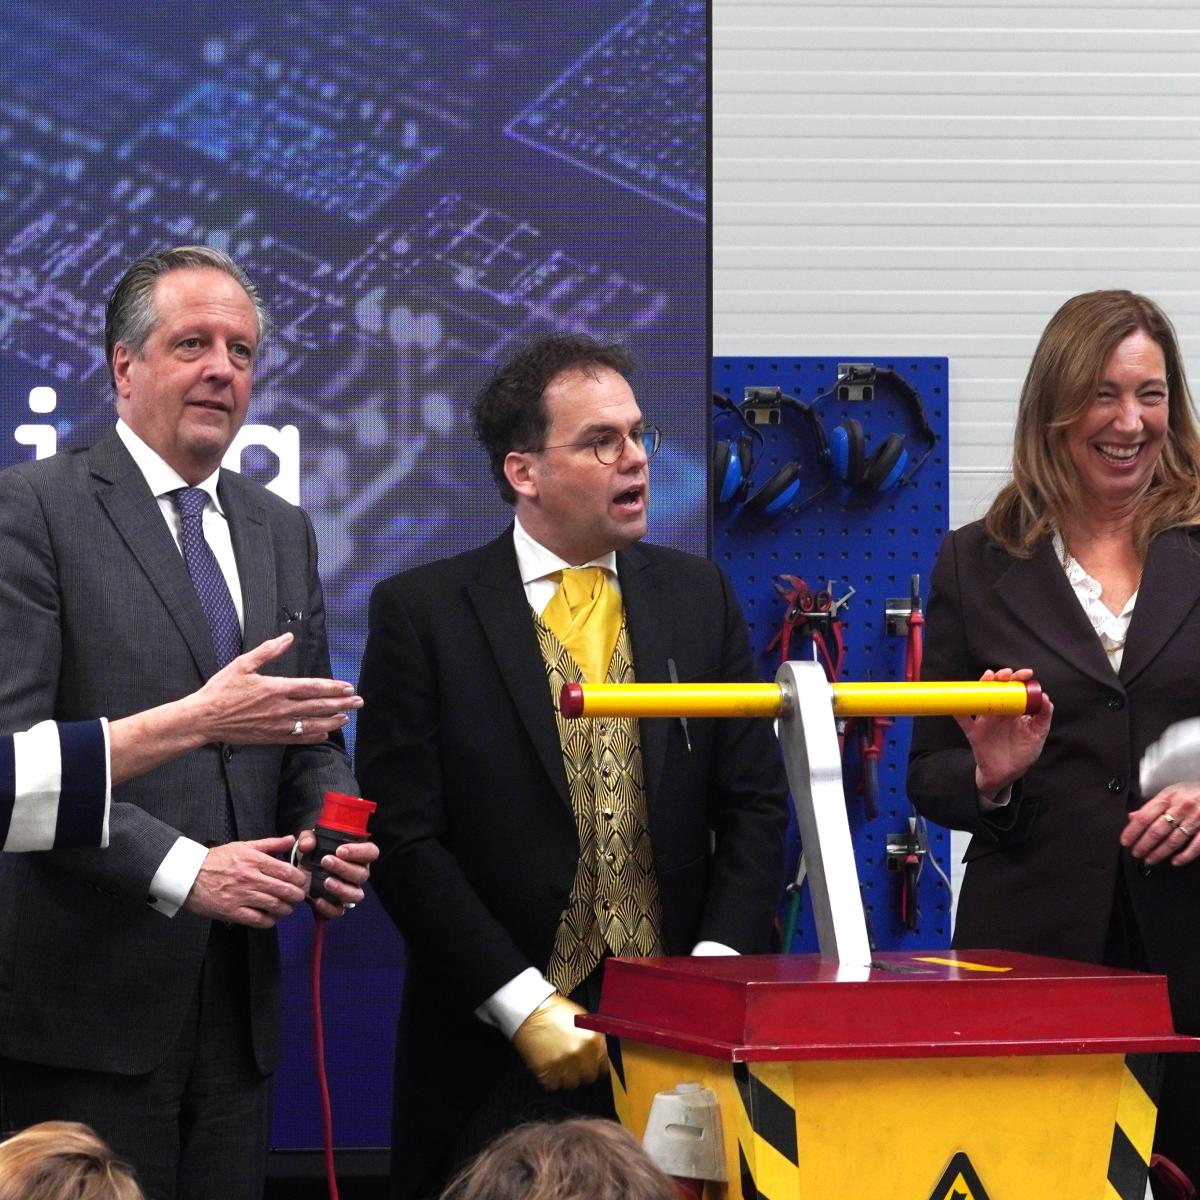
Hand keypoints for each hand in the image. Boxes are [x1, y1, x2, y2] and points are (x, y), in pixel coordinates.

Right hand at [184, 835, 308, 927]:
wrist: (188, 875)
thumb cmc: (216, 860)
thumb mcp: (244, 846)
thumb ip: (270, 844)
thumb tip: (291, 839)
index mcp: (253, 860)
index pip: (286, 871)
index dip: (299, 878)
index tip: (302, 881)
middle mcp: (249, 878)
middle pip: (283, 890)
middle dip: (296, 895)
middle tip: (298, 896)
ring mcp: (241, 896)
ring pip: (273, 905)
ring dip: (285, 909)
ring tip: (287, 907)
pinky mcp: (232, 911)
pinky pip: (257, 919)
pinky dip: (269, 921)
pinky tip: (271, 917)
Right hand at [187, 633, 362, 744]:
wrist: (203, 718)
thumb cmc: (221, 690)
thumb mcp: (243, 664)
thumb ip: (268, 650)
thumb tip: (288, 638)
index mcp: (276, 688)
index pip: (312, 687)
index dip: (333, 688)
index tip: (349, 687)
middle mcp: (280, 708)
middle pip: (318, 706)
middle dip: (341, 704)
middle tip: (359, 702)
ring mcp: (276, 725)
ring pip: (311, 724)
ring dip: (332, 720)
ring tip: (347, 717)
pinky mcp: (270, 737)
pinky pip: (297, 737)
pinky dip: (313, 735)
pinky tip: (324, 733)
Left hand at [295, 829, 378, 918]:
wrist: (300, 874)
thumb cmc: (312, 853)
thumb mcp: (308, 841)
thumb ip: (307, 839)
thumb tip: (307, 845)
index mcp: (357, 855)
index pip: (371, 852)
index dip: (359, 852)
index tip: (340, 850)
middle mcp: (357, 874)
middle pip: (363, 874)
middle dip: (344, 868)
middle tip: (326, 861)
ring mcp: (349, 891)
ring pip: (356, 895)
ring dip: (342, 888)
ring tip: (326, 881)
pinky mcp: (336, 906)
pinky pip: (339, 911)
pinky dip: (329, 907)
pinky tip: (318, 899)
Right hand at [511, 993, 607, 1090]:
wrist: (530, 1010)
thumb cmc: (556, 1013)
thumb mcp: (582, 1019)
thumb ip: (595, 1038)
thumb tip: (603, 1055)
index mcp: (593, 1038)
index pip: (604, 1066)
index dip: (597, 1065)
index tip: (591, 1064)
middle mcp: (580, 1052)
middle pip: (588, 1077)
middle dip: (582, 1071)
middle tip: (572, 1062)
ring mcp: (563, 1063)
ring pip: (571, 1084)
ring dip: (566, 1076)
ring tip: (559, 1062)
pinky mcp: (545, 1071)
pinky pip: (553, 1085)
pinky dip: (550, 1079)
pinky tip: (548, 1064)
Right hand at [954, 667, 1053, 799]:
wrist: (1007, 774)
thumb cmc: (1023, 753)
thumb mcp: (1038, 734)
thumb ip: (1043, 716)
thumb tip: (1044, 697)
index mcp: (1014, 709)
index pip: (1015, 689)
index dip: (1019, 678)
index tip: (1026, 674)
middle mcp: (999, 711)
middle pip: (997, 688)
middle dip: (1001, 677)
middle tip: (1007, 674)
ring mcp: (985, 720)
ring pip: (980, 697)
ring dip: (983, 685)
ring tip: (989, 677)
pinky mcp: (973, 731)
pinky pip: (963, 719)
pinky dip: (958, 710)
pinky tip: (957, 703)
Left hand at [1122, 783, 1199, 866]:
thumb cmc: (1194, 792)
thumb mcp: (1171, 792)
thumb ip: (1153, 806)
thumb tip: (1133, 817)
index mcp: (1168, 797)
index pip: (1144, 816)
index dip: (1132, 831)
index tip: (1125, 841)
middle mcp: (1181, 807)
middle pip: (1156, 831)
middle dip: (1143, 845)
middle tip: (1136, 853)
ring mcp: (1196, 818)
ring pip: (1173, 840)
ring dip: (1159, 853)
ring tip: (1150, 859)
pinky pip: (1195, 846)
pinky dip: (1184, 856)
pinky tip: (1175, 861)